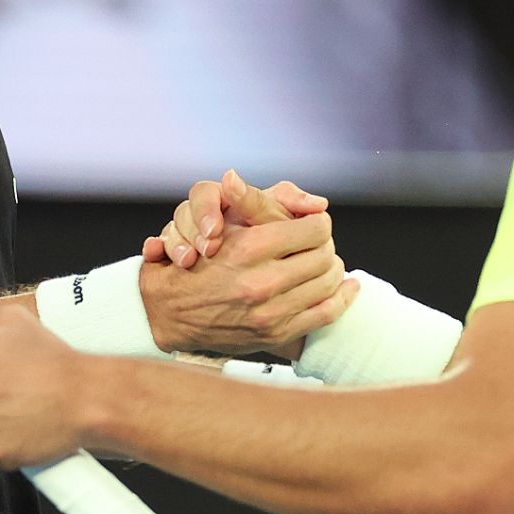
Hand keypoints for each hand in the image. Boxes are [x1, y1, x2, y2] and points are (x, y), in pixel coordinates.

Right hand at [138, 173, 357, 355]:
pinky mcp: (276, 334)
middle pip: (325, 255)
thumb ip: (244, 202)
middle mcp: (263, 282)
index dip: (318, 222)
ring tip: (327, 262)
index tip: (314, 222)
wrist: (165, 314)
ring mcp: (271, 313)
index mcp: (250, 249)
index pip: (314, 229)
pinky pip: (325, 314)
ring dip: (333, 269)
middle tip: (319, 242)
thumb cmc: (191, 264)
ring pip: (328, 283)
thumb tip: (243, 179)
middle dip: (326, 245)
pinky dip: (343, 298)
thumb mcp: (214, 224)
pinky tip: (348, 287)